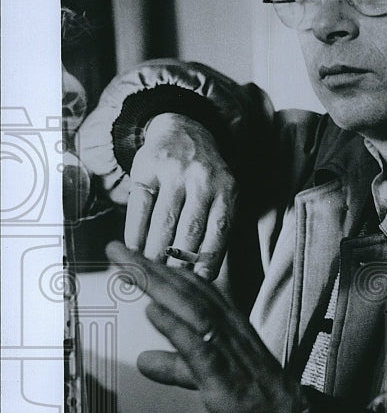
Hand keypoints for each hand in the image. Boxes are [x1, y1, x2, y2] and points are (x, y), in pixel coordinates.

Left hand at [106, 241, 304, 412]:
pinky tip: (154, 311)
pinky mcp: (225, 378)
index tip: (134, 256)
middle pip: (189, 291)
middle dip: (152, 267)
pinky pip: (200, 346)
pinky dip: (176, 326)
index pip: (196, 290)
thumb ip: (176, 366)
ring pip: (192, 309)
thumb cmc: (254, 405)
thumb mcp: (208, 379)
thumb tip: (145, 360)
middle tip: (118, 248)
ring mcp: (230, 352)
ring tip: (129, 267)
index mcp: (231, 328)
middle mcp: (232, 332)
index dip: (164, 271)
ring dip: (159, 286)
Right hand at [125, 113, 236, 280]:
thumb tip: (202, 276)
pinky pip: (140, 207)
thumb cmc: (207, 177)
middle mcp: (202, 178)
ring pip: (163, 221)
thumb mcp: (222, 194)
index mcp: (228, 188)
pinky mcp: (146, 168)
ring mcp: (173, 171)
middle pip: (190, 229)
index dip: (209, 258)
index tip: (200, 280)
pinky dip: (135, 233)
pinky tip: (133, 250)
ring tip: (151, 271)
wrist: (184, 130)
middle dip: (179, 261)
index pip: (220, 229)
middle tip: (170, 282)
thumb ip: (217, 227)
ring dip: (155, 252)